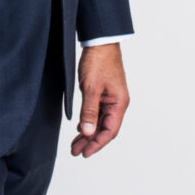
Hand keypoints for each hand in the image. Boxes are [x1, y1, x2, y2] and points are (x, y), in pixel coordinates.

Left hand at [71, 42, 128, 157]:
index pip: (109, 131)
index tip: (85, 153)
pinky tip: (80, 128)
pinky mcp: (104, 92)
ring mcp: (111, 97)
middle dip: (91, 142)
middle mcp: (117, 103)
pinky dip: (89, 121)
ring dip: (88, 133)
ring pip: (100, 121)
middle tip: (76, 152)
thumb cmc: (99, 61)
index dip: (97, 144)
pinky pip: (97, 112)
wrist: (100, 41)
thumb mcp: (91, 88)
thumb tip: (88, 133)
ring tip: (75, 144)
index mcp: (119, 103)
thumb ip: (89, 112)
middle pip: (105, 129)